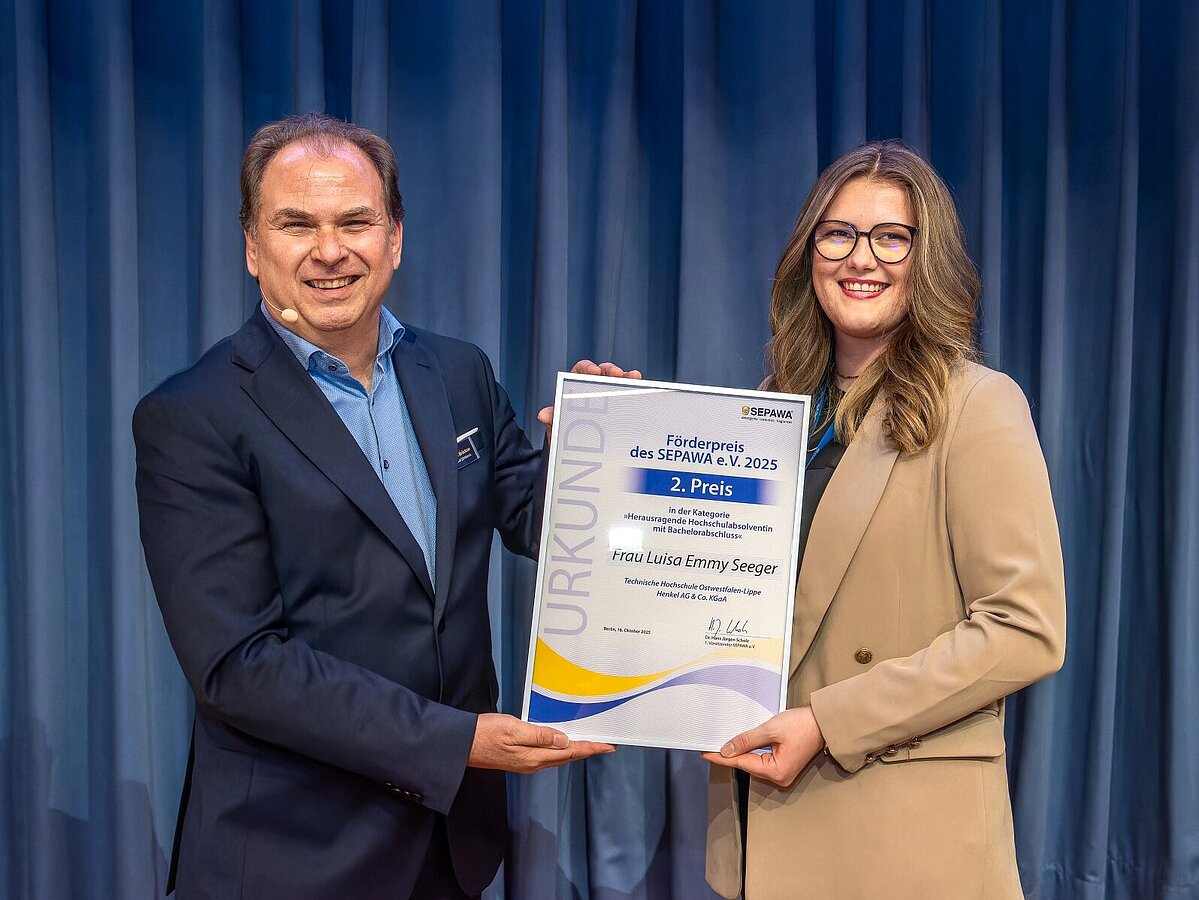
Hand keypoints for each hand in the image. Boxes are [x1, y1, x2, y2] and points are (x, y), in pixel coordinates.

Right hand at [468, 713, 614, 773]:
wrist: (461, 745)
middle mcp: (533, 764)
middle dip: (587, 751)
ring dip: (575, 751)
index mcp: (534, 757)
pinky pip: (547, 756)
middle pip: (567, 757)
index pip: (570, 752)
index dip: (590, 748)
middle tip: (605, 744)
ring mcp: (525, 764)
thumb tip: (564, 740)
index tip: (608, 746)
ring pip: (558, 758)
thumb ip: (540, 735)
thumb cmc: (485, 733)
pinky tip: (562, 744)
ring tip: (589, 744)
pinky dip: (561, 750)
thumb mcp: (514, 728)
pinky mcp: (518, 760)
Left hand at [537, 360, 642, 434]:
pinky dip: (634, 388)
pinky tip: (640, 385)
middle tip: (617, 374)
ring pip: (617, 381)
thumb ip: (553, 418)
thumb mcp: (558, 426)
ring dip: (626, 377)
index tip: (594, 370)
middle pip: (602, 372)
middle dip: (611, 370)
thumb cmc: (566, 433)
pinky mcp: (618, 405)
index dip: (588, 367)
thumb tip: (543, 414)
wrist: (576, 450)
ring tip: (633, 377)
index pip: (580, 370)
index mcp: (576, 388)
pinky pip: (626, 394)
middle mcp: (592, 388)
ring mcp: (607, 396)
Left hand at [701, 707, 824, 787]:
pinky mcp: (785, 766)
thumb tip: (727, 750)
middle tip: (713, 745)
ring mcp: (783, 773)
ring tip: (727, 743)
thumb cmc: (802, 725)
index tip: (706, 754)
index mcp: (776, 771)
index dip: (722, 758)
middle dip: (731, 755)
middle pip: (747, 765)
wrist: (824, 722)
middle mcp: (779, 777)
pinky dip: (753, 752)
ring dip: (742, 752)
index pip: (741, 763)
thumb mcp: (770, 730)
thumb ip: (746, 740)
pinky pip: (763, 761)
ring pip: (754, 763)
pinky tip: (744, 744)